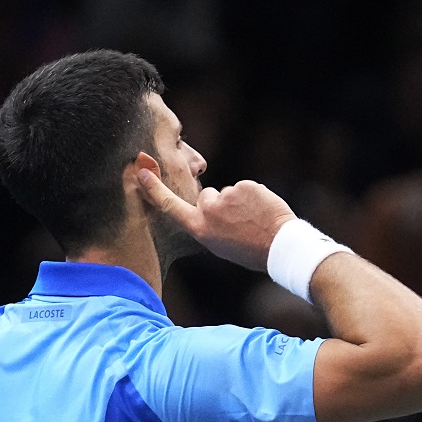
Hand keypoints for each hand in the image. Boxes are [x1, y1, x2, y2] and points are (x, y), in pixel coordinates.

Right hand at [137, 169, 296, 270]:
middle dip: (220, 203)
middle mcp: (208, 211)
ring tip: (253, 219)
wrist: (279, 246)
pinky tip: (262, 211)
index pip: (170, 206)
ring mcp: (226, 196)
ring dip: (240, 201)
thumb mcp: (219, 244)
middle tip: (238, 222)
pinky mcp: (244, 186)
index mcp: (199, 228)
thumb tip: (207, 207)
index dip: (154, 188)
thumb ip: (207, 225)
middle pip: (206, 195)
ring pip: (229, 192)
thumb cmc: (249, 250)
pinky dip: (254, 196)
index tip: (141, 171)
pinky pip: (246, 187)